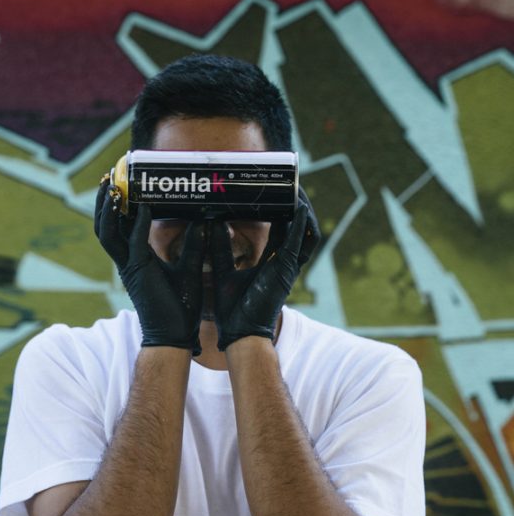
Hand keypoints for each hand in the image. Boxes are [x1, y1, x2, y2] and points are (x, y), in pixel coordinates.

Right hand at [95, 179, 205, 352]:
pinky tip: (143, 207)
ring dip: (109, 209)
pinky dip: (137, 224)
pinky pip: (133, 243)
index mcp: (135, 259)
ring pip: (108, 233)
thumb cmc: (181, 307)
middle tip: (109, 176)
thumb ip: (194, 244)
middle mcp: (126, 261)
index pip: (121, 226)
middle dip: (104, 201)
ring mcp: (128, 267)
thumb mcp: (189, 268)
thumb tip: (205, 221)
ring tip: (113, 186)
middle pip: (106, 225)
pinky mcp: (137, 273)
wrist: (175, 335)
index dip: (117, 205)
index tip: (121, 182)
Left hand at [210, 187, 319, 351]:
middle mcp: (284, 261)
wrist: (239, 334)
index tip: (273, 188)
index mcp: (272, 261)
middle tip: (288, 181)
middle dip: (295, 202)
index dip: (281, 207)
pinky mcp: (287, 271)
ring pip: (305, 230)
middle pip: (297, 224)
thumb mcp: (221, 269)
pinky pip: (300, 242)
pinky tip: (298, 206)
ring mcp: (289, 266)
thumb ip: (218, 247)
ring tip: (295, 189)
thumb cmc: (232, 309)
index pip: (281, 226)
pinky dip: (301, 224)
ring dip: (302, 209)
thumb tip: (209, 222)